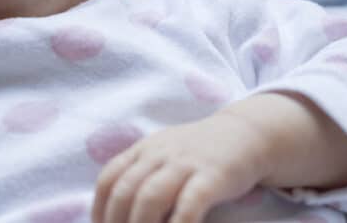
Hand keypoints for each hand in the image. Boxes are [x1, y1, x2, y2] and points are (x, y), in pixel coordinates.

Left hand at [93, 111, 264, 222]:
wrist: (246, 134)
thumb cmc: (199, 154)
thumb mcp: (165, 155)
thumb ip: (142, 176)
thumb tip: (117, 213)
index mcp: (144, 150)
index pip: (109, 178)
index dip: (100, 209)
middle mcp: (159, 154)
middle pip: (125, 191)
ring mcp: (185, 164)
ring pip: (150, 197)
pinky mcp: (212, 177)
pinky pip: (189, 205)